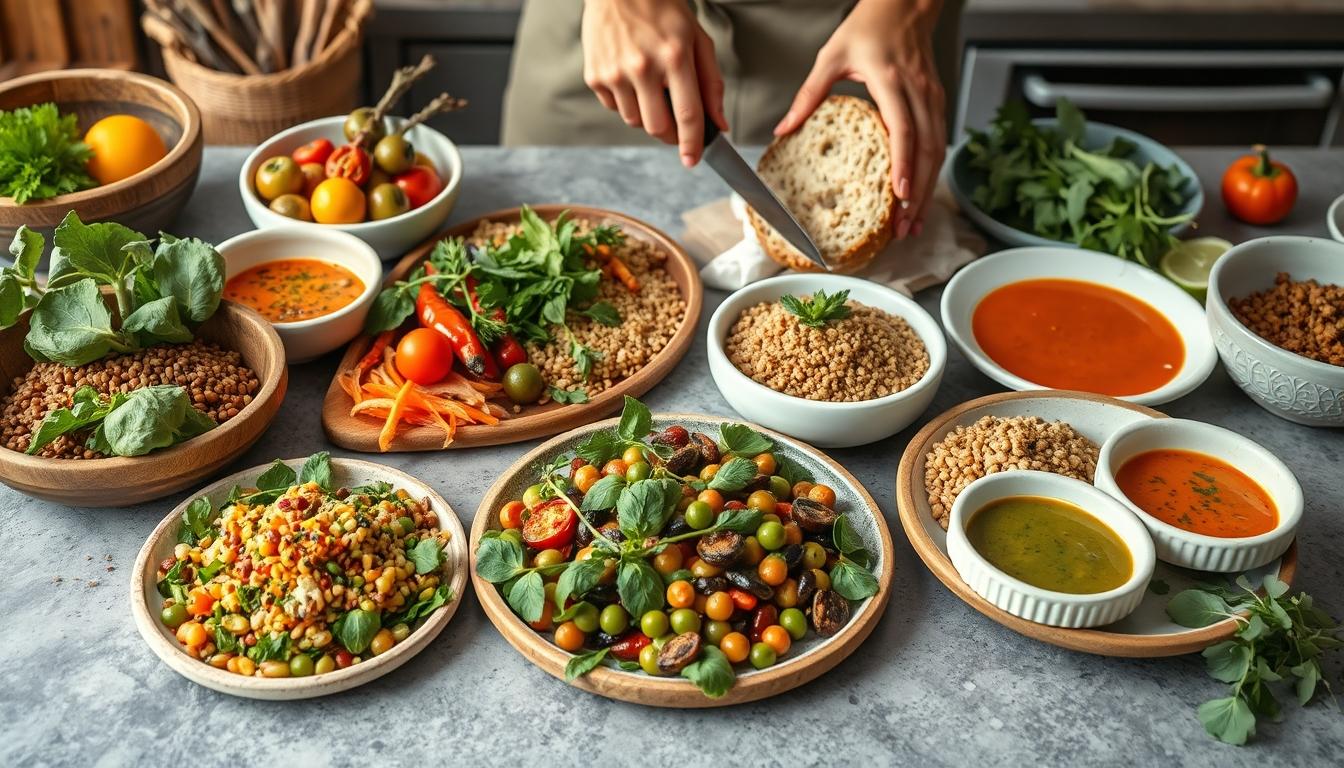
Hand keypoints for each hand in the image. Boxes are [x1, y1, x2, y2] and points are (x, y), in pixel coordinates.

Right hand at [581, 0, 727, 166]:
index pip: (688, 114)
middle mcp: (642, 66)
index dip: (693, 144)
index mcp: (674, 56)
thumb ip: (711, 83)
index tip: (692, 160)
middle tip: (676, 126)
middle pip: (657, 128)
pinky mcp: (594, 75)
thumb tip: (719, 124)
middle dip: (670, 135)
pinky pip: (614, 108)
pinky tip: (630, 77)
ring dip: (647, 115)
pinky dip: (626, 102)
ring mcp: (614, 72)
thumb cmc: (663, 10)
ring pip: (635, 121)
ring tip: (651, 87)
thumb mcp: (697, 39)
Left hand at [774, 0, 946, 238]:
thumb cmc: (868, 28)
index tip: (900, 194)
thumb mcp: (830, 57)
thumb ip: (808, 95)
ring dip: (928, 189)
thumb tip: (783, 128)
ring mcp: (931, 97)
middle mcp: (917, 92)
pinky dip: (930, 172)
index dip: (903, 164)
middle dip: (918, 192)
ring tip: (914, 222)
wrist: (904, 5)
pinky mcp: (936, 101)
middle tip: (905, 226)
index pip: (903, 130)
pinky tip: (921, 194)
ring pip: (937, 150)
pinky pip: (938, 142)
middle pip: (926, 150)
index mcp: (891, 82)